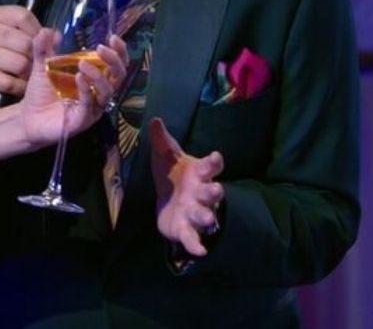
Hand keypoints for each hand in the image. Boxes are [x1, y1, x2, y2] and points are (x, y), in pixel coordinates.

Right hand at [0, 6, 41, 111]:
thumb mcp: (14, 38)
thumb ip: (35, 34)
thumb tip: (57, 37)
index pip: (24, 17)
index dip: (37, 32)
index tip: (39, 44)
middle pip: (24, 42)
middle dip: (34, 57)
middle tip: (33, 65)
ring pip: (20, 63)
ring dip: (28, 74)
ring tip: (26, 76)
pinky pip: (9, 82)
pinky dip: (18, 87)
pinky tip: (18, 86)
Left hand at [17, 30, 127, 148]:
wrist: (27, 118)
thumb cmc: (41, 93)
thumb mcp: (41, 67)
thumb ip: (43, 49)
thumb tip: (47, 31)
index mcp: (94, 78)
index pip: (115, 65)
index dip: (119, 52)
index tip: (113, 38)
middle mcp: (98, 93)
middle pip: (118, 77)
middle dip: (114, 61)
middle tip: (101, 48)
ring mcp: (92, 107)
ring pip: (107, 92)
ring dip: (98, 76)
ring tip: (83, 64)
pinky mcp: (82, 120)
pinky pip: (89, 105)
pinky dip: (86, 90)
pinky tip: (79, 78)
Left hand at [148, 117, 224, 256]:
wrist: (169, 200)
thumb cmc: (173, 174)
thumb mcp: (165, 155)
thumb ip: (161, 140)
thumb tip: (155, 120)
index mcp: (198, 173)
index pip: (210, 166)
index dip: (213, 162)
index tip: (216, 157)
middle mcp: (201, 193)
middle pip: (211, 192)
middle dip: (214, 192)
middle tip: (217, 190)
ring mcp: (195, 212)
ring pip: (204, 215)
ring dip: (206, 217)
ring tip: (208, 220)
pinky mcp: (186, 229)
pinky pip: (193, 238)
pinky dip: (196, 244)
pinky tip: (200, 251)